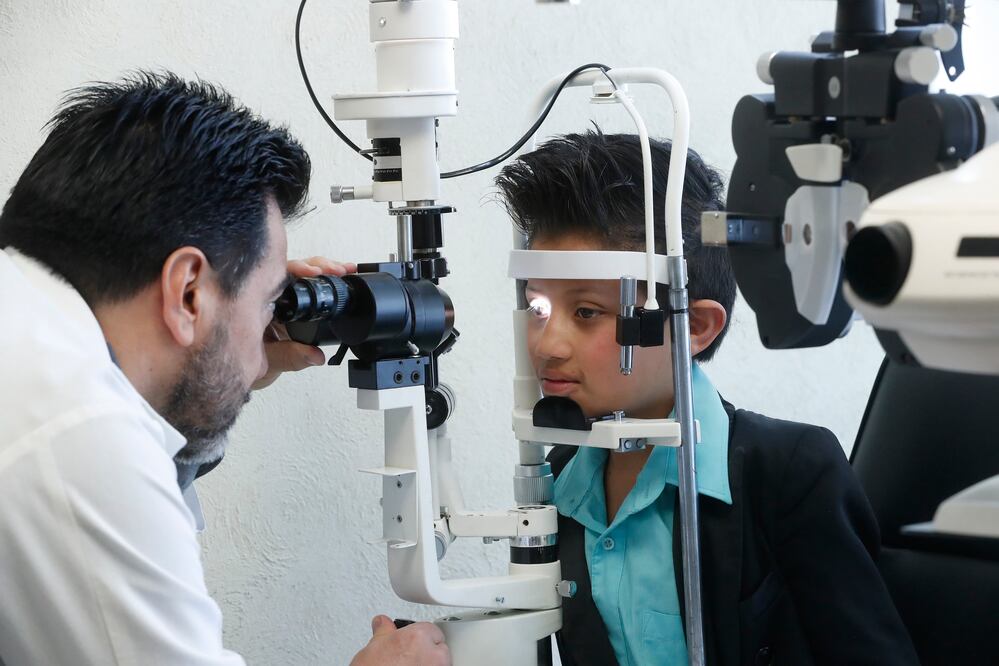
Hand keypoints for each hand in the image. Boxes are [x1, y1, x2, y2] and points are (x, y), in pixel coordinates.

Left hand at [252, 257, 356, 389]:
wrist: (242, 371)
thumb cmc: (244, 361)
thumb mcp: (268, 362)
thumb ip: (291, 357)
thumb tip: (316, 354)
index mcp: (258, 301)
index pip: (278, 276)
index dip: (298, 269)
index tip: (313, 273)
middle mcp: (269, 295)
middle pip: (294, 269)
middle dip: (318, 266)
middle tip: (337, 270)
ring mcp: (281, 297)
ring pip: (303, 273)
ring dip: (324, 269)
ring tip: (344, 270)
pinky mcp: (292, 302)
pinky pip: (309, 285)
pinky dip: (326, 280)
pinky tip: (341, 276)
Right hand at [349, 616, 449, 665]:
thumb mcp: (374, 646)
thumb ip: (384, 630)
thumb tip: (383, 623)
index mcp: (419, 636)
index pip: (431, 629)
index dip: (419, 637)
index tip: (412, 643)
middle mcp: (433, 654)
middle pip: (439, 647)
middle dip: (426, 651)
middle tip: (408, 658)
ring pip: (441, 663)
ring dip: (429, 664)